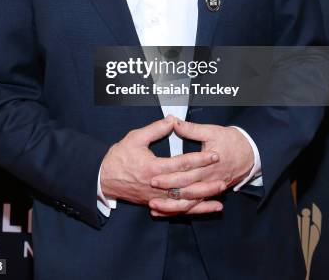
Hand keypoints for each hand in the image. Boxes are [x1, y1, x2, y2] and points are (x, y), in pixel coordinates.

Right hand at [100, 116, 220, 206]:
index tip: (214, 154)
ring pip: (185, 200)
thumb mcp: (135, 138)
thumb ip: (155, 129)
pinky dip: (196, 209)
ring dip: (204, 196)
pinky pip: (179, 209)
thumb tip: (172, 119)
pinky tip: (210, 207)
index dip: (200, 159)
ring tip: (220, 191)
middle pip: (187, 185)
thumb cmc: (119, 156)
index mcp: (154, 168)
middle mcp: (157, 186)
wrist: (105, 178)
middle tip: (223, 173)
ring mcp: (158, 197)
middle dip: (206, 179)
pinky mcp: (157, 203)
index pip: (182, 164)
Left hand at [148, 121, 253, 215]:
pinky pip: (195, 205)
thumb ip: (191, 129)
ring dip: (172, 207)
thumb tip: (173, 122)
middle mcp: (209, 179)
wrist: (251, 153)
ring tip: (155, 208)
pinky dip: (182, 210)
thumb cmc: (231, 140)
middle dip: (167, 191)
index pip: (185, 172)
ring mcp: (210, 188)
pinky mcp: (211, 193)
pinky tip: (168, 213)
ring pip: (189, 202)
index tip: (153, 176)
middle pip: (185, 189)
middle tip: (149, 192)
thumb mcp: (212, 131)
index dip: (169, 175)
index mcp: (208, 164)